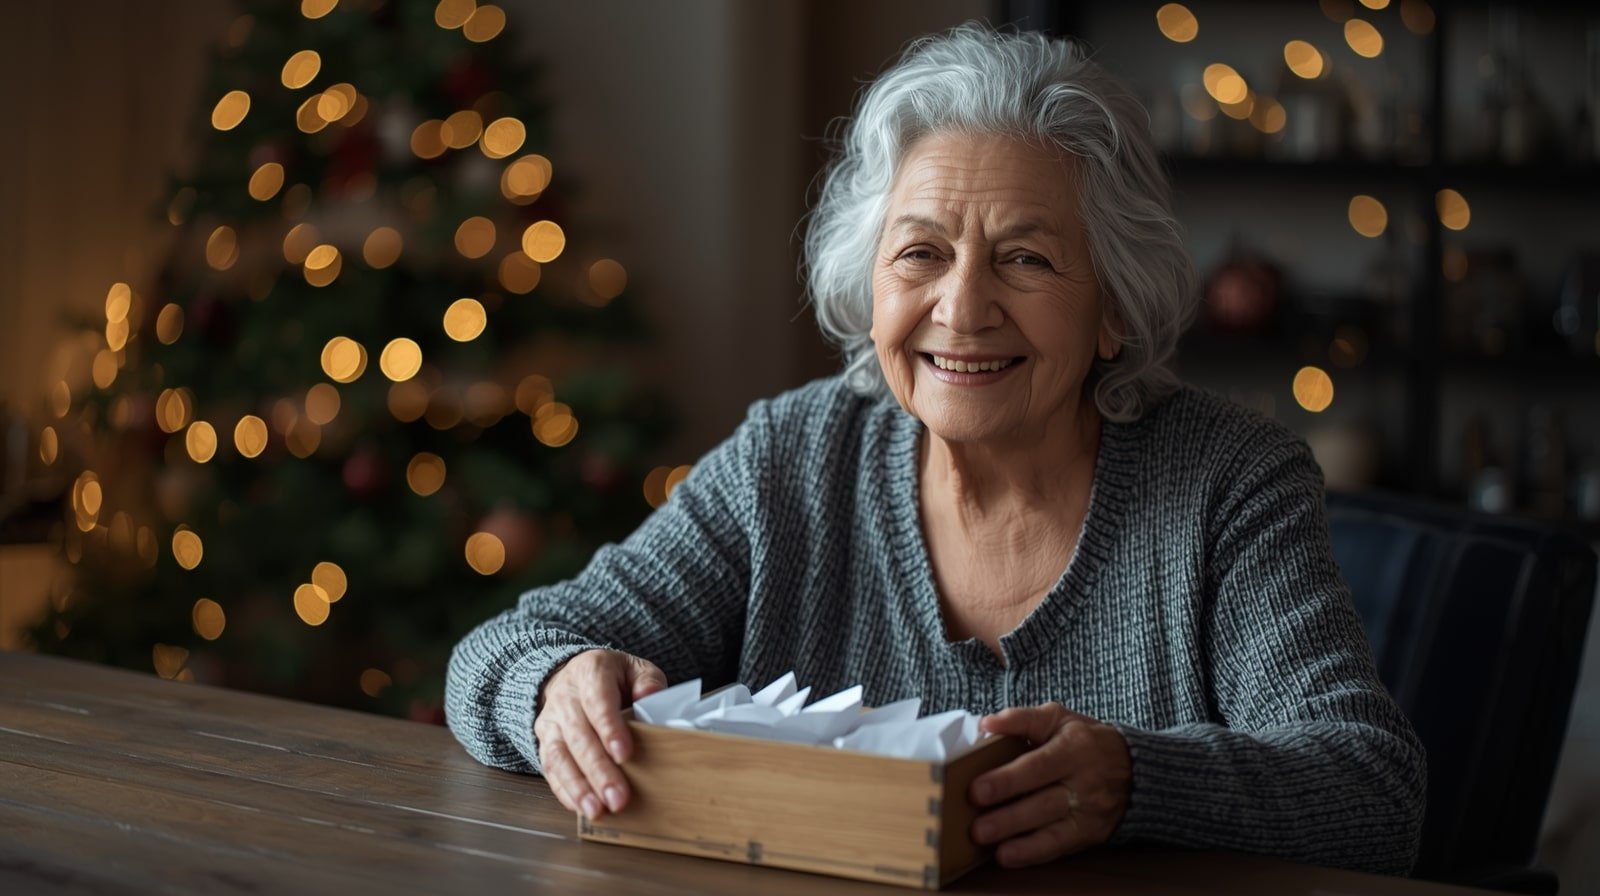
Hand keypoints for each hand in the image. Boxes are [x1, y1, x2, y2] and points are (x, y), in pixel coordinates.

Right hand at [533, 649, 666, 821]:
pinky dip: (565, 791)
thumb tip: (650, 698)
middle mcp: (565, 697)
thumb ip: (647, 682)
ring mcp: (551, 721)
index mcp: (590, 672)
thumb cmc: (611, 678)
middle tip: (617, 797)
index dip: (610, 729)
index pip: (598, 702)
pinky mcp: (544, 743)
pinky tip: (581, 807)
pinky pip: (551, 769)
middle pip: (579, 736)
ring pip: (560, 756)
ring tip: (596, 810)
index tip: (624, 755)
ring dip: (579, 787)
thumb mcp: (634, 669)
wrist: (573, 676)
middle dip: (598, 770)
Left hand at [969, 702, 1131, 866]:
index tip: (976, 789)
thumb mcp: (1058, 718)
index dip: (1007, 780)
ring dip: (1016, 838)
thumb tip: (986, 723)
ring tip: (984, 840)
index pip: (1038, 766)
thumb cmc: (1084, 740)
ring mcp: (1090, 812)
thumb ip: (1021, 719)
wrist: (1134, 768)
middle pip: (1043, 802)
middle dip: (1008, 816)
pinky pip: (1059, 846)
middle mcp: (1086, 782)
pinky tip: (1006, 855)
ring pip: (1051, 829)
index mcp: (1076, 748)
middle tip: (976, 826)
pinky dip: (1032, 853)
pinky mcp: (1090, 833)